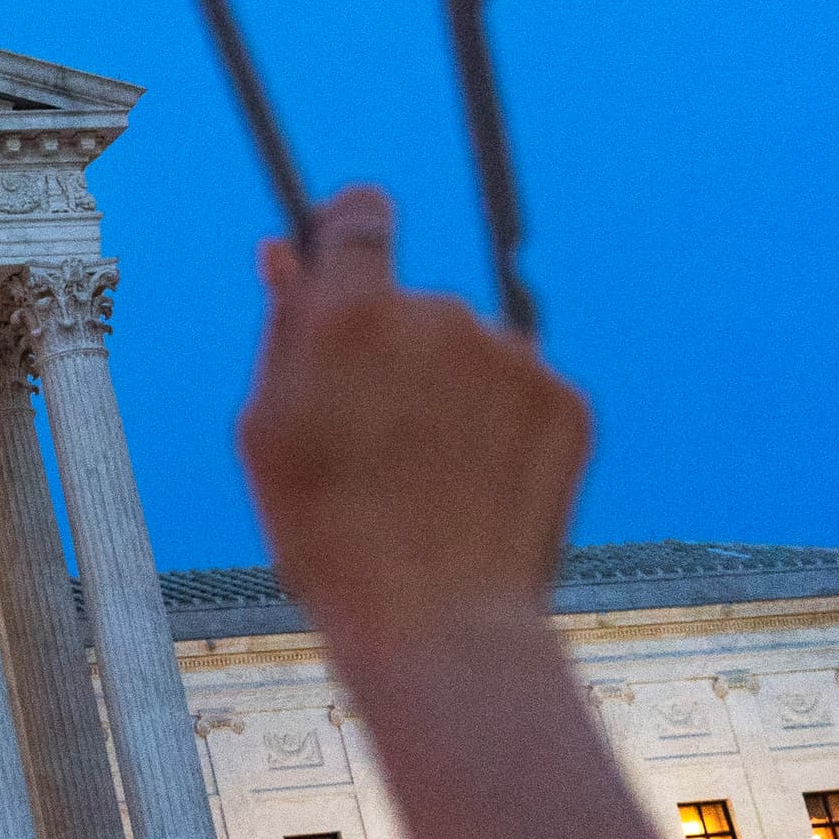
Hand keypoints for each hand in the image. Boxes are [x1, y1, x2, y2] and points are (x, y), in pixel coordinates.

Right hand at [237, 183, 590, 649]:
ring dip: (451, 392)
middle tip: (373, 440)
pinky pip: (523, 393)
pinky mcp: (568, 400)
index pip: (361, 218)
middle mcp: (442, 315)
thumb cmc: (327, 532)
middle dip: (394, 351)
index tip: (343, 254)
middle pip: (414, 305)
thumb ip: (283, 330)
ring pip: (472, 352)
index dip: (350, 229)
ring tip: (428, 481)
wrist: (436, 620)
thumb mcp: (270, 431)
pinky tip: (475, 490)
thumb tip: (285, 256)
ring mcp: (514, 357)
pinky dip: (501, 428)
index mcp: (355, 315)